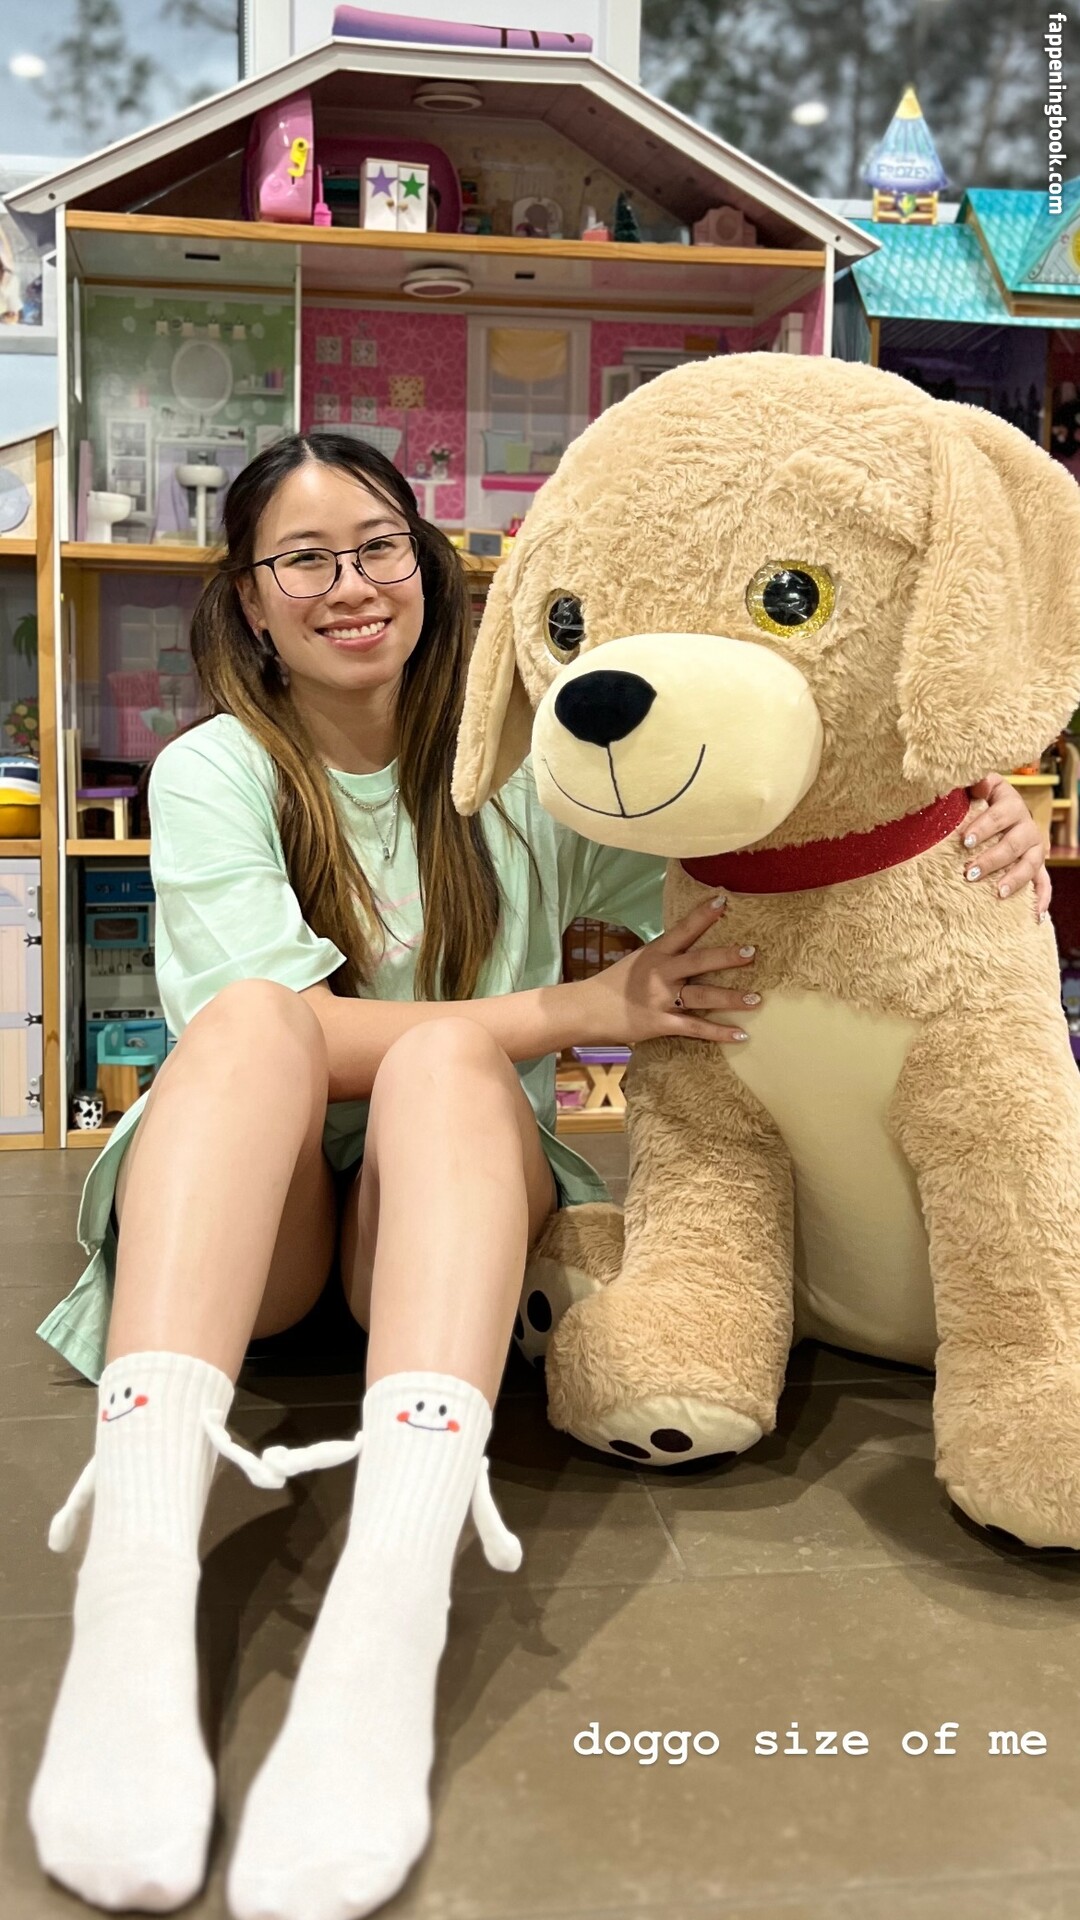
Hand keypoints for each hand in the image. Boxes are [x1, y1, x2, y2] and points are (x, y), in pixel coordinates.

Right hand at [575, 897, 759, 1046]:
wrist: (585, 1010)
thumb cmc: (612, 985)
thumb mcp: (636, 962)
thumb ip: (663, 956)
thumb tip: (688, 946)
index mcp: (654, 953)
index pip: (683, 929)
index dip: (703, 915)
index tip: (724, 900)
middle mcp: (660, 973)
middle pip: (699, 961)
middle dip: (727, 957)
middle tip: (752, 952)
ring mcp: (661, 999)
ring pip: (702, 996)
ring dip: (731, 998)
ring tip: (756, 999)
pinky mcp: (661, 1023)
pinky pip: (695, 1028)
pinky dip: (719, 1032)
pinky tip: (741, 1035)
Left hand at [961, 774, 1051, 920]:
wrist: (993, 809)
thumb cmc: (976, 799)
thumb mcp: (975, 786)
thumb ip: (974, 782)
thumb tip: (980, 783)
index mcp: (1010, 803)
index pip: (999, 814)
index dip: (983, 827)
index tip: (965, 841)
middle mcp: (1026, 825)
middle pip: (1014, 843)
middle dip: (992, 859)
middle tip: (968, 872)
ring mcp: (1034, 846)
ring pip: (1030, 864)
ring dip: (1015, 879)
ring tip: (998, 893)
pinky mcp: (1036, 864)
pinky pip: (1044, 882)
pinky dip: (1042, 898)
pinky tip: (1035, 914)